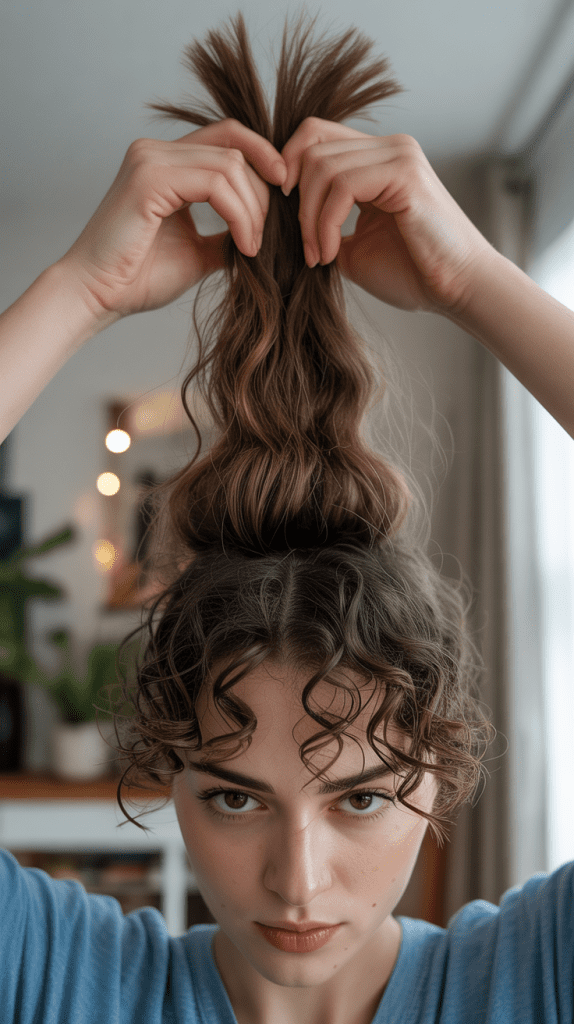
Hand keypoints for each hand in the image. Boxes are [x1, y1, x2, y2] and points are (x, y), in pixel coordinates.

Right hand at [56, 119, 286, 318]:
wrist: (98, 296)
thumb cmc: (139, 278)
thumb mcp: (198, 252)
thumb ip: (227, 233)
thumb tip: (264, 233)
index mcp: (166, 161)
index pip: (228, 136)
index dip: (264, 157)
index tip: (286, 195)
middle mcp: (155, 151)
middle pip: (235, 149)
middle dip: (263, 195)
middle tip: (266, 239)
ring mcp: (150, 159)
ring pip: (230, 165)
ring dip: (253, 210)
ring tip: (252, 248)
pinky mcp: (149, 178)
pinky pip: (216, 184)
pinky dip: (240, 216)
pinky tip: (244, 246)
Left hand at [280, 117, 494, 315]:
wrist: (456, 290)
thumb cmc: (411, 274)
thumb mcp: (353, 250)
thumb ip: (324, 227)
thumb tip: (287, 222)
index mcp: (377, 159)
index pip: (315, 136)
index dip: (288, 168)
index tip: (285, 216)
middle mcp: (389, 148)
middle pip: (312, 148)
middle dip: (298, 204)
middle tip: (309, 251)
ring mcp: (399, 155)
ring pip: (322, 166)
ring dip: (310, 219)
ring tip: (319, 257)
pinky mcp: (404, 173)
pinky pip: (342, 186)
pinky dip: (327, 223)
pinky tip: (332, 254)